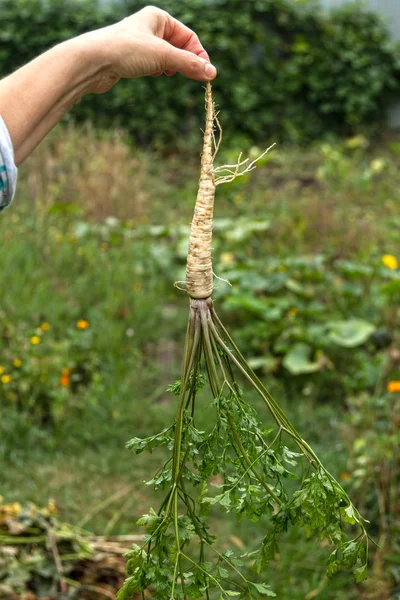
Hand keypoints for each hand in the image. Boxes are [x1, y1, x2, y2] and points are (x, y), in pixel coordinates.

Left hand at [86, 6, 216, 92]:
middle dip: (185, 62)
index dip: (198, 55)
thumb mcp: (163, 56)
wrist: (93, 61)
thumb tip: (212, 73)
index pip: (188, 36)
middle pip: (178, 46)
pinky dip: (158, 71)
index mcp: (158, 17)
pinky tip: (155, 75)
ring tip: (168, 74)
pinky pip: (153, 64)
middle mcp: (150, 27)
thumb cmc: (126, 51)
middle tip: (190, 76)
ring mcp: (141, 43)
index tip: (206, 74)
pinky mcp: (132, 58)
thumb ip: (189, 64)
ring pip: (166, 57)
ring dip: (172, 67)